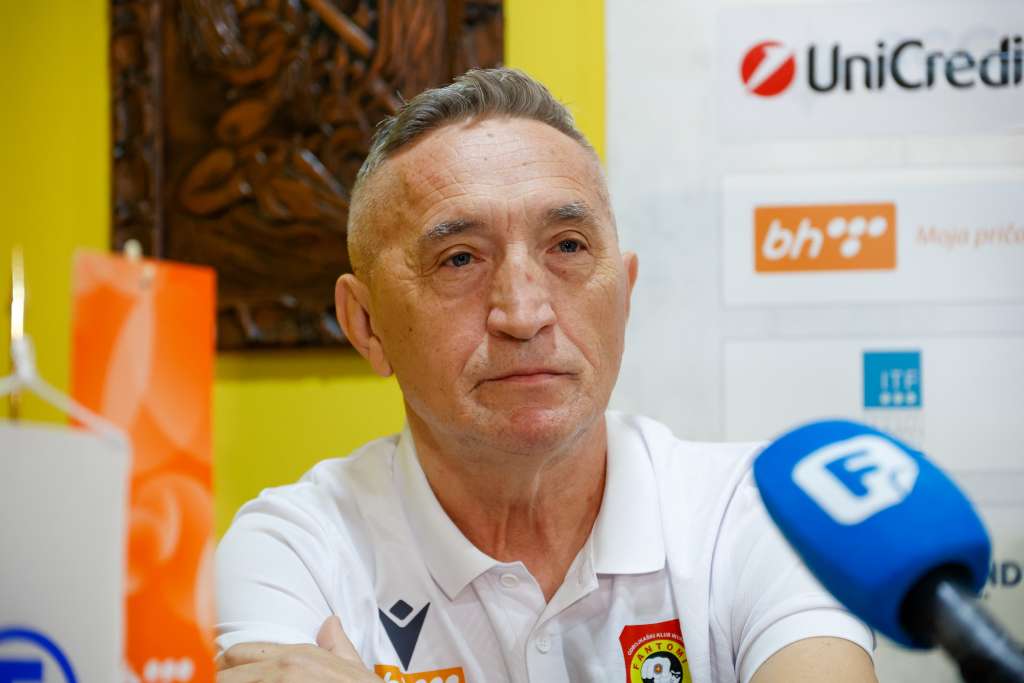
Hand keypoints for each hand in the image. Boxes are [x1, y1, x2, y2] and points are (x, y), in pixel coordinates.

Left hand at [216, 616, 379, 681]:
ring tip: (208, 682)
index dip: (221, 662)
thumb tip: (330, 623)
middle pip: (225, 670)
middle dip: (215, 676)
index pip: (240, 651)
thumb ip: (337, 645)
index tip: (213, 668)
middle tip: (205, 678)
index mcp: (297, 656)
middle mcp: (283, 668)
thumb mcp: (352, 666)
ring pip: (227, 682)